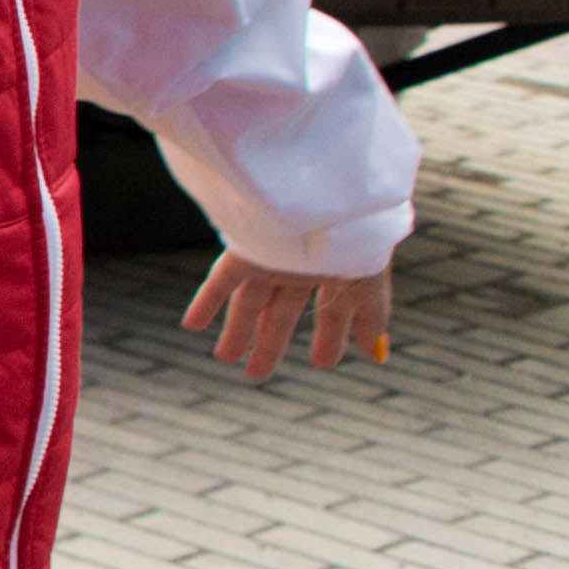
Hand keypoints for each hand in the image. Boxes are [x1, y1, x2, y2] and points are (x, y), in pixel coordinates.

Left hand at [183, 253, 392, 379]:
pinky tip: (192, 325)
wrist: (328, 195)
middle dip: (270, 343)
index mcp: (338, 270)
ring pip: (250, 302)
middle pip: (283, 312)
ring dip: (237, 332)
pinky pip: (221, 280)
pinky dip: (206, 302)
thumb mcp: (371, 280)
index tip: (322, 363)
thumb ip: (371, 317)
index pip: (333, 311)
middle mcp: (303, 266)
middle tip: (256, 373)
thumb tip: (376, 355)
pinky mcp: (246, 250)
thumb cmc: (357, 234)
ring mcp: (273, 258)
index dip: (329, 337)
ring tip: (225, 357)